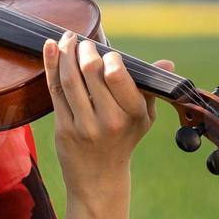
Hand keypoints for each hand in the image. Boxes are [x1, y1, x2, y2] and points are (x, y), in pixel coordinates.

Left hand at [42, 29, 173, 191]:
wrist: (99, 178)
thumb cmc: (124, 140)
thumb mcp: (144, 118)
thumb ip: (150, 88)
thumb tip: (167, 63)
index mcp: (133, 114)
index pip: (116, 76)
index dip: (109, 58)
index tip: (108, 53)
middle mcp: (109, 121)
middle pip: (91, 72)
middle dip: (85, 50)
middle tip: (83, 41)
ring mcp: (84, 126)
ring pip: (70, 79)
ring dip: (66, 54)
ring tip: (68, 40)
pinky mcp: (63, 129)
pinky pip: (55, 91)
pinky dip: (51, 66)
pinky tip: (50, 47)